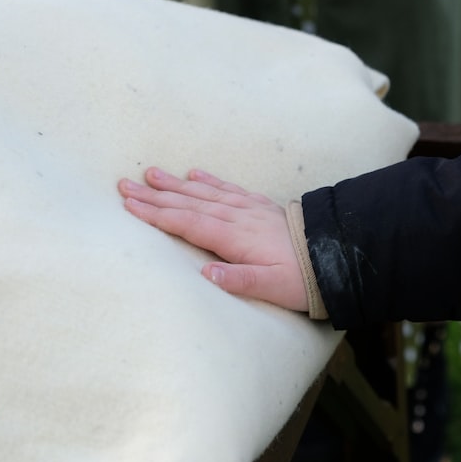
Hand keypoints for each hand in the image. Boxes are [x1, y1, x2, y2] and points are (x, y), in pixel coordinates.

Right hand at [117, 167, 307, 310]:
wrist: (336, 256)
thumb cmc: (302, 279)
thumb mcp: (273, 288)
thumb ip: (239, 280)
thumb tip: (205, 274)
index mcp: (236, 238)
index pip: (188, 223)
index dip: (157, 214)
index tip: (129, 205)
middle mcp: (239, 218)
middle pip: (190, 203)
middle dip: (155, 195)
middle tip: (124, 184)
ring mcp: (250, 209)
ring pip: (205, 193)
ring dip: (176, 184)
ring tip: (151, 173)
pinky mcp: (260, 208)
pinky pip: (229, 189)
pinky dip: (210, 181)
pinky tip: (195, 174)